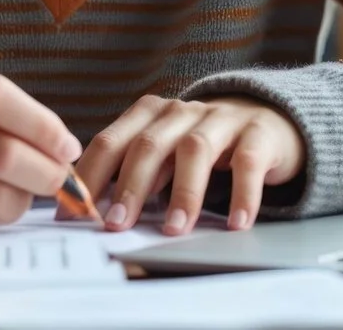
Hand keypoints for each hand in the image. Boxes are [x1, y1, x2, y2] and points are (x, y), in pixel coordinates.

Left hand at [75, 95, 304, 233]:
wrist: (267, 122)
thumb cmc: (204, 147)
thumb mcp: (165, 154)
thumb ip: (137, 175)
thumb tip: (99, 213)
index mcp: (149, 115)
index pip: (110, 142)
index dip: (90, 177)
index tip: (76, 212)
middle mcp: (181, 112)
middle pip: (148, 144)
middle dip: (129, 186)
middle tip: (117, 225)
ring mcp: (221, 119)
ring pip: (195, 149)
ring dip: (183, 192)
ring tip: (175, 229)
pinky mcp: (258, 133)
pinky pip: (248, 161)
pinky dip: (242, 193)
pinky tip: (237, 223)